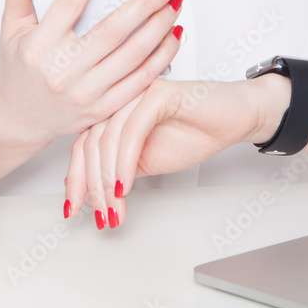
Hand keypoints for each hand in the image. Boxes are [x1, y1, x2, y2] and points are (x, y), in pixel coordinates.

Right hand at [0, 0, 184, 153]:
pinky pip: (141, 80)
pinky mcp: (103, 108)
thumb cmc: (18, 71)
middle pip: (113, 30)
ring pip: (133, 55)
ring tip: (174, 3)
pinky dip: (162, 56)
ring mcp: (86, 93)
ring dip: (160, 26)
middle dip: (145, 3)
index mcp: (39, 46)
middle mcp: (63, 71)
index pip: (69, 3)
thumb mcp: (10, 29)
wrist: (19, 119)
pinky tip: (172, 35)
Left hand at [64, 75, 287, 228]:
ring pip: (107, 138)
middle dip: (91, 185)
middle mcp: (121, 98)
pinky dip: (125, 161)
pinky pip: (132, 130)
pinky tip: (125, 185)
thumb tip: (86, 192)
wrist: (233, 119)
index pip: (82, 144)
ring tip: (114, 207)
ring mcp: (137, 92)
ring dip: (107, 180)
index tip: (73, 208)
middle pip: (89, 142)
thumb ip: (116, 169)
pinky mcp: (158, 93)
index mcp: (114, 112)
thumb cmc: (194, 134)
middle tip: (101, 215)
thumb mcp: (145, 161)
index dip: (75, 178)